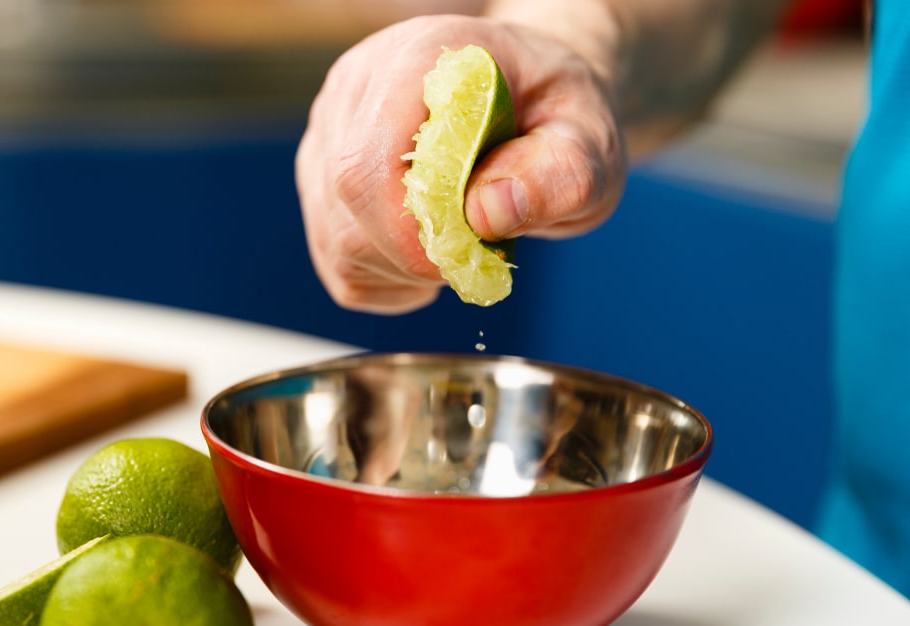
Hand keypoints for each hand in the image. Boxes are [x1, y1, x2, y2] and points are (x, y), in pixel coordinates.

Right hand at [295, 14, 626, 313]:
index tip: (468, 254)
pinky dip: (385, 281)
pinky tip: (428, 252)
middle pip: (344, 203)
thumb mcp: (588, 141)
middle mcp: (356, 88)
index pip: (369, 163)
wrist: (530, 101)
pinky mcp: (321, 178)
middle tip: (476, 254)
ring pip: (334, 240)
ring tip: (460, 245)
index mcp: (417, 59)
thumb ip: (558, 173)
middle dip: (412, 256)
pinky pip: (335, 262)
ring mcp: (329, 134)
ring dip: (401, 272)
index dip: (407, 230)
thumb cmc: (554, 115)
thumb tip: (487, 213)